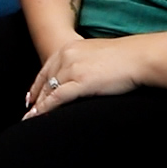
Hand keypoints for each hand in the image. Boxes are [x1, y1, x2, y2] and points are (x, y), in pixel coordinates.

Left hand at [24, 35, 146, 117]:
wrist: (139, 57)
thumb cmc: (125, 58)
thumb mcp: (97, 54)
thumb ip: (84, 62)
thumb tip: (81, 75)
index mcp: (69, 48)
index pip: (47, 68)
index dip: (37, 85)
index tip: (31, 97)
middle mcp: (66, 56)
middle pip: (45, 80)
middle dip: (35, 97)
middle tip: (28, 112)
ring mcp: (72, 68)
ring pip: (48, 90)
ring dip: (37, 106)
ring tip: (30, 119)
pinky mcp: (80, 82)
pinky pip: (56, 98)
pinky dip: (45, 109)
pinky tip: (38, 117)